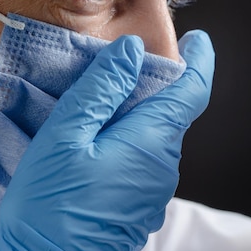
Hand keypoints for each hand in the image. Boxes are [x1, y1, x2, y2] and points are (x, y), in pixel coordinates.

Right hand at [0, 30, 214, 250]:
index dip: (201, 61)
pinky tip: (97, 146)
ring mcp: (156, 190)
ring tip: (100, 108)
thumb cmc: (49, 209)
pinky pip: (146, 161)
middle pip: (172, 112)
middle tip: (123, 71)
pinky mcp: (142, 206)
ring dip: (138, 117)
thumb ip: (101, 90)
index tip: (199, 42)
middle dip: (156, 88)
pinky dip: (131, 142)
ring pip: (157, 137)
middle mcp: (165, 166)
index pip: (194, 91)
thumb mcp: (65, 138)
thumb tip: (131, 52)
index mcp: (153, 141)